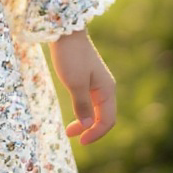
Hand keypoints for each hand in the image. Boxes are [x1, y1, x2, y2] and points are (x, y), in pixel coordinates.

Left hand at [49, 28, 115, 144]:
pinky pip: (88, 100)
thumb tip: (86, 126)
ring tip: (68, 129)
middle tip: (70, 136)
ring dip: (84, 121)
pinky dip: (82, 110)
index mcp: (107, 90)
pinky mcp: (86, 78)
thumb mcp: (75, 83)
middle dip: (89, 129)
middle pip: (102, 117)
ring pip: (95, 109)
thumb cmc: (70, 56)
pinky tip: (73, 113)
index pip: (107, 120)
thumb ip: (82, 105)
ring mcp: (96, 82)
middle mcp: (105, 88)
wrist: (65, 31)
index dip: (95, 134)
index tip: (80, 141)